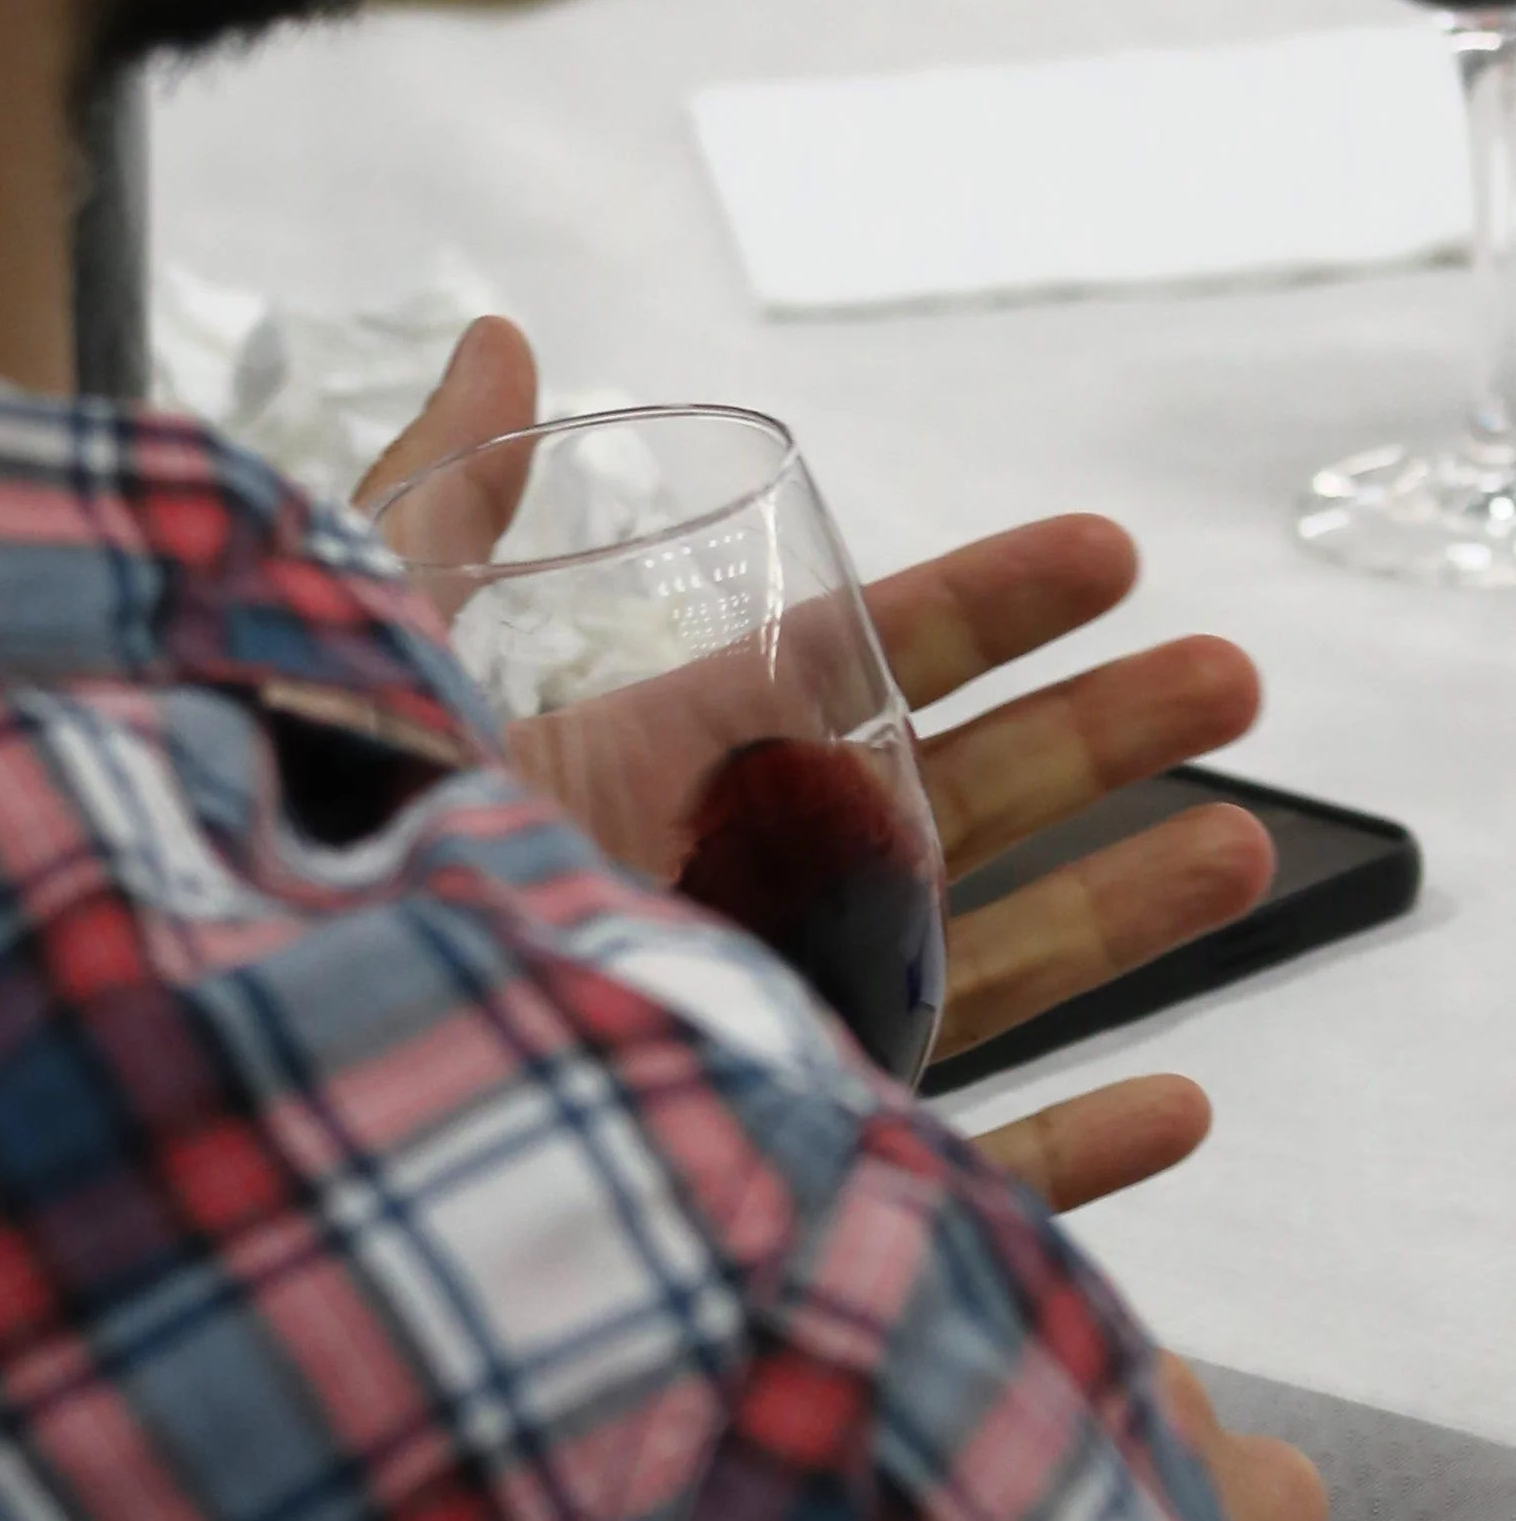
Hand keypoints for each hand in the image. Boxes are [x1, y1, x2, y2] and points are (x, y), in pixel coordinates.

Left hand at [359, 321, 1273, 1214]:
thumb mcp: (369, 645)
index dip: (982, 607)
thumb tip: (495, 340)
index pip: (850, 668)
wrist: (275, 1092)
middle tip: (1230, 679)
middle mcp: (718, 895)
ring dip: (1119, 914)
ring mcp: (754, 1035)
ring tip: (1245, 847)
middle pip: (948, 804)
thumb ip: (442, 497)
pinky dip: (1073, 1151)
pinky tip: (1178, 1104)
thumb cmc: (303, 858)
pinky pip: (947, 1179)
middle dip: (1095, 737)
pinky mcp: (766, 1180)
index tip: (1105, 557)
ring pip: (976, 975)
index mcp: (644, 764)